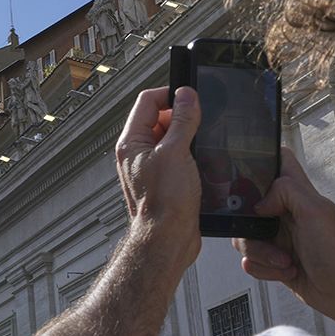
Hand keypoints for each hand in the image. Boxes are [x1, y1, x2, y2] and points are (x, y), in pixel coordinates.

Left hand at [115, 86, 203, 259]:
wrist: (168, 239)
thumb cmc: (164, 204)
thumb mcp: (176, 152)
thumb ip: (182, 120)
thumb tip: (186, 95)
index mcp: (132, 142)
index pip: (147, 101)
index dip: (170, 95)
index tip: (191, 98)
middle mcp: (138, 153)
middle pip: (162, 119)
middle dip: (183, 119)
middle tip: (199, 127)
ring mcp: (152, 167)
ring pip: (174, 139)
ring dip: (190, 139)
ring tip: (200, 149)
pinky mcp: (166, 180)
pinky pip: (180, 157)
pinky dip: (193, 156)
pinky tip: (202, 164)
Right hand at [233, 147, 334, 323]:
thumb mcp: (315, 212)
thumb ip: (287, 192)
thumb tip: (260, 201)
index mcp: (299, 195)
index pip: (280, 164)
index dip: (263, 163)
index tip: (251, 179)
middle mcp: (287, 214)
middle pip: (249, 207)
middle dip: (251, 226)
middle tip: (268, 234)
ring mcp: (279, 238)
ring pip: (246, 238)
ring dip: (261, 253)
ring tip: (284, 260)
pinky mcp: (273, 261)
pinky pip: (251, 261)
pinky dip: (264, 269)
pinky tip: (284, 271)